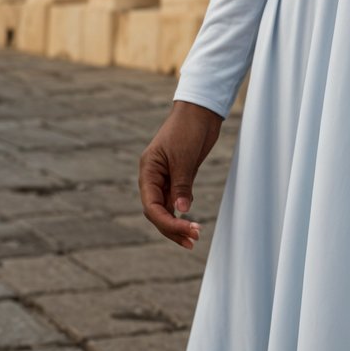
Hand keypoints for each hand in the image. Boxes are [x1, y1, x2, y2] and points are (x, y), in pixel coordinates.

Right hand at [139, 100, 223, 248]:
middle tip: (193, 240)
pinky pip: (177, 200)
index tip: (186, 230)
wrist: (201, 111)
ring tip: (195, 236)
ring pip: (167, 209)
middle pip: (157, 212)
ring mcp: (166, 178)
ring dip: (179, 223)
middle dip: (173, 228)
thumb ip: (181, 186)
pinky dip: (183, 212)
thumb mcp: (184, 158)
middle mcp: (154, 177)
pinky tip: (192, 221)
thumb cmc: (188, 129)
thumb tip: (180, 212)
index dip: (167, 223)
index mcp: (148, 171)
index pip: (151, 206)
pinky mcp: (180, 176)